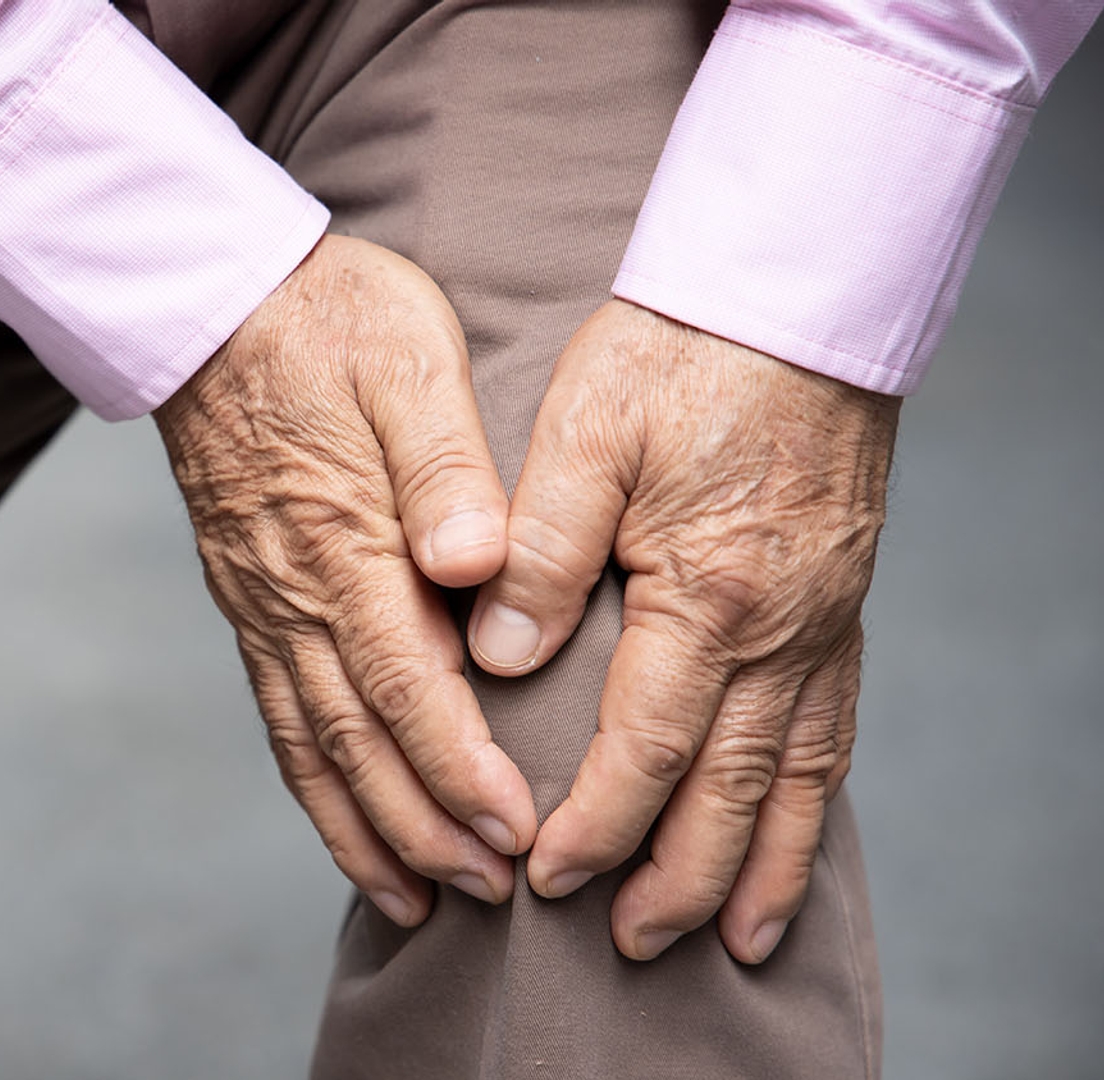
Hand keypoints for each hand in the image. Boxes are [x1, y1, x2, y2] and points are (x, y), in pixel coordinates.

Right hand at [155, 235, 536, 925]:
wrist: (212, 302)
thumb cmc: (328, 319)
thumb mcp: (408, 359)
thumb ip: (446, 466)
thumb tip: (474, 563)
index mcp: (341, 540)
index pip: (405, 684)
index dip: (459, 770)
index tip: (516, 832)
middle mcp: (292, 593)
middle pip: (357, 741)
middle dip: (426, 828)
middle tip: (494, 893)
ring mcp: (261, 605)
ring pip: (311, 746)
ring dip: (370, 831)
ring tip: (425, 902)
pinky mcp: (248, 604)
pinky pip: (277, 718)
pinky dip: (315, 790)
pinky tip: (350, 829)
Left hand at [468, 299, 899, 962]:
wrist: (795, 291)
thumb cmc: (679, 351)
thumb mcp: (586, 432)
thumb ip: (537, 548)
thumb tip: (496, 656)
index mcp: (708, 593)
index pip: (645, 749)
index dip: (596, 825)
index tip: (548, 876)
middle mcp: (782, 626)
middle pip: (729, 789)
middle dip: (678, 877)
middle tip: (633, 943)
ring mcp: (824, 620)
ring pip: (798, 775)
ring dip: (760, 863)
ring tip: (735, 938)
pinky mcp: (841, 601)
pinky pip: (836, 726)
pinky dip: (813, 797)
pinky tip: (791, 828)